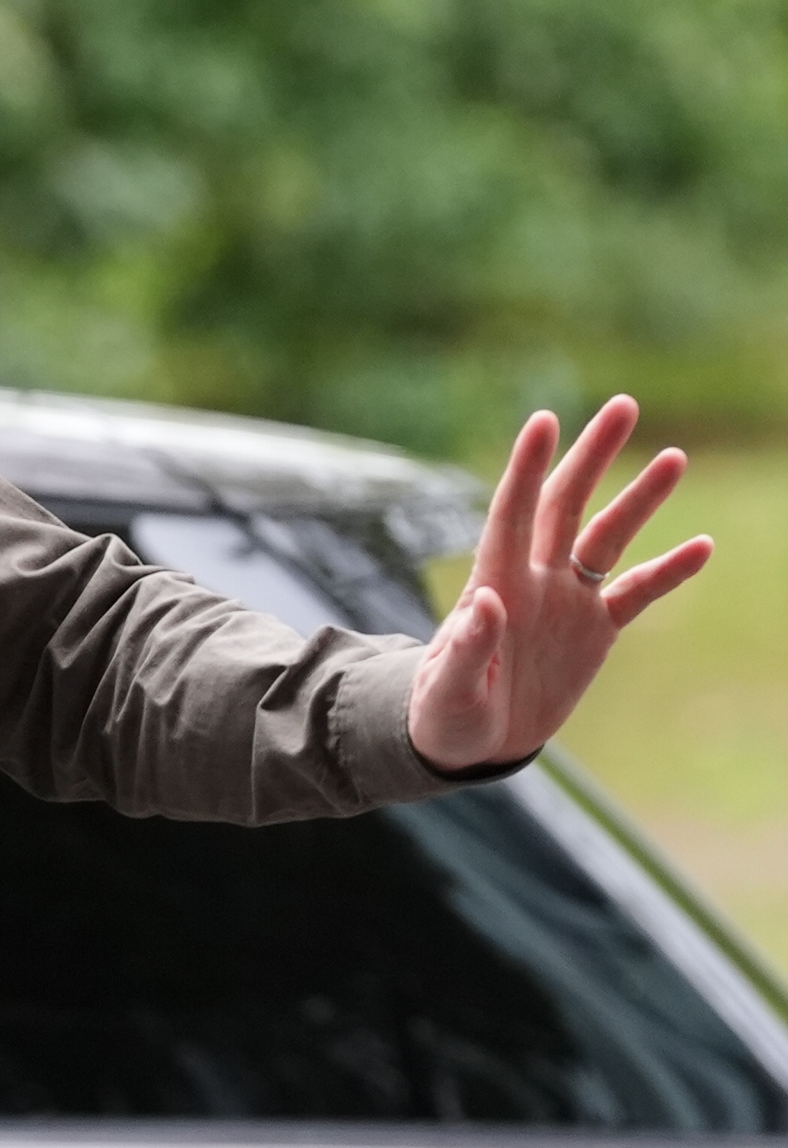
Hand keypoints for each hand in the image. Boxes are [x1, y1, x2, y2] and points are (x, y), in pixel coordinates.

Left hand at [410, 396, 713, 772]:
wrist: (471, 742)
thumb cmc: (444, 715)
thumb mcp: (446, 690)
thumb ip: (465, 648)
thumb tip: (484, 601)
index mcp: (492, 584)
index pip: (512, 513)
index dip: (527, 467)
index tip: (545, 419)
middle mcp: (533, 580)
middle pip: (566, 505)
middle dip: (592, 457)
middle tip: (624, 405)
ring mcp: (566, 601)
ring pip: (608, 538)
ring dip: (639, 499)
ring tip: (673, 456)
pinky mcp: (595, 631)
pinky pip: (638, 593)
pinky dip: (669, 572)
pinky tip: (703, 545)